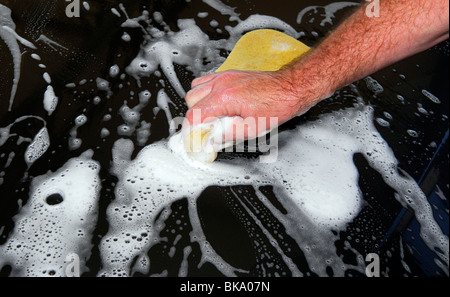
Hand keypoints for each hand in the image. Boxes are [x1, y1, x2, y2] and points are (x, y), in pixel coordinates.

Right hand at [184, 69, 311, 142]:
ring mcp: (225, 76)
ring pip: (196, 88)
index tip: (194, 139)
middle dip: (195, 117)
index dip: (191, 129)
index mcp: (224, 97)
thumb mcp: (252, 129)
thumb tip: (212, 140)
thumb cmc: (277, 104)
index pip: (194, 114)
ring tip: (211, 117)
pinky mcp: (230, 74)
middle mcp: (221, 83)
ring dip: (198, 104)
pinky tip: (216, 104)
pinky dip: (205, 93)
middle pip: (191, 100)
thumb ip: (227, 135)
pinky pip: (207, 80)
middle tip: (204, 130)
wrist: (291, 87)